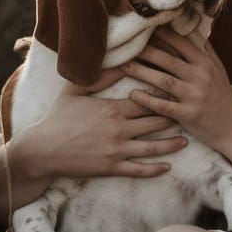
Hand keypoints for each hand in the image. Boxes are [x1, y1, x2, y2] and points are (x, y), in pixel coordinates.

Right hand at [10, 85, 187, 179]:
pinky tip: (167, 167)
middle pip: (154, 121)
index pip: (146, 100)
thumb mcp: (75, 91)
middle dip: (173, 117)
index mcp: (112, 108)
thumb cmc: (57, 118)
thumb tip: (119, 61)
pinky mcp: (111, 168)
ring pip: (152, 147)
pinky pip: (139, 170)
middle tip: (190, 113)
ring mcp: (117, 150)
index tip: (178, 91)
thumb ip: (99, 77)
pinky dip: (155, 169)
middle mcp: (119, 129)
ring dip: (171, 144)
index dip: (164, 96)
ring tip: (186, 140)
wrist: (42, 150)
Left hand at [121, 23, 231, 151]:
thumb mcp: (218, 70)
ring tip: (123, 66)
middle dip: (146, 51)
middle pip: (168, 60)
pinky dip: (147, 99)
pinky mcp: (189, 115)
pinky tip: (133, 94)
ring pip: (163, 80)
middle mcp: (201, 77)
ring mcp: (195, 96)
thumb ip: (206, 50)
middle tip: (126, 46)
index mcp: (206, 64)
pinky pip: (163, 105)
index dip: (163, 35)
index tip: (145, 27)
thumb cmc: (222, 97)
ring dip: (141, 72)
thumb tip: (195, 28)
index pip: (182, 43)